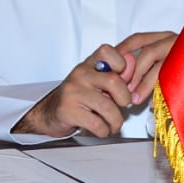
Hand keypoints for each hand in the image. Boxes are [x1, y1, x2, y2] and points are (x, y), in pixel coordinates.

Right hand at [13, 45, 134, 137]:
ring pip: (107, 106)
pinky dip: (104, 130)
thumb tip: (133, 64)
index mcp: (89, 64)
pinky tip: (102, 129)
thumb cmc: (78, 97)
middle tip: (123, 106)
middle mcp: (80, 74)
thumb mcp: (96, 81)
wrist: (50, 113)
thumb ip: (116, 74)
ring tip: (114, 124)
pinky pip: (97, 123)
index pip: (108, 51)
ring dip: (116, 121)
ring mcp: (72, 91)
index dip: (122, 63)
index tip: (124, 79)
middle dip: (125, 99)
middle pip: (113, 81)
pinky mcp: (68, 110)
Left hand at [113, 31, 176, 105]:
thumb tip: (118, 78)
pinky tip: (153, 105)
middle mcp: (176, 41)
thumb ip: (142, 67)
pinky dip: (162, 93)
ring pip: (161, 66)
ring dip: (144, 84)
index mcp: (165, 37)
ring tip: (134, 100)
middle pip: (147, 52)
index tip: (111, 69)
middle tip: (122, 90)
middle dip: (132, 72)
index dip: (122, 53)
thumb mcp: (161, 63)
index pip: (137, 39)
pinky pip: (175, 81)